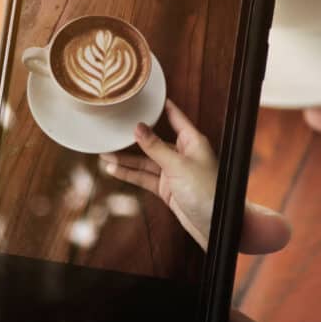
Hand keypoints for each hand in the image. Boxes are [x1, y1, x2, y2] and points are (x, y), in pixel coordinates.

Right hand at [101, 99, 287, 254]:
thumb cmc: (208, 193)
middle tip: (111, 130)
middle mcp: (183, 154)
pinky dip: (130, 174)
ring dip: (126, 159)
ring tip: (104, 152)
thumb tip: (138, 127)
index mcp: (192, 141)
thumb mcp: (178, 166)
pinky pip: (145, 178)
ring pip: (145, 161)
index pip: (175, 117)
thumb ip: (155, 147)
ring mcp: (174, 172)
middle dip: (133, 137)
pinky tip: (114, 169)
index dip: (160, 106)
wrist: (216, 226)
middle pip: (154, 141)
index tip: (145, 96)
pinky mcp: (168, 189)